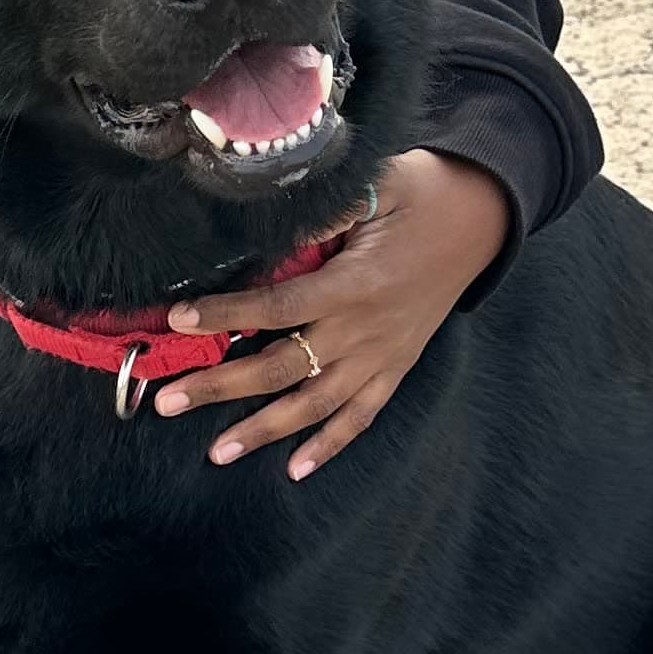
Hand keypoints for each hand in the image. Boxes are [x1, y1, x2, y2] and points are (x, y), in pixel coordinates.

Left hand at [157, 147, 513, 482]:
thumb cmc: (423, 193)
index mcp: (355, 284)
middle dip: (222, 386)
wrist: (483, 219)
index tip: (179, 320)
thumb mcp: (379, 183)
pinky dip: (329, 446)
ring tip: (216, 451)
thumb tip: (270, 228)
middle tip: (169, 400)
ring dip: (264, 430)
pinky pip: (360, 417)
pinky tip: (295, 469)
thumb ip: (325, 212)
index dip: (226, 315)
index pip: (278, 307)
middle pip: (283, 367)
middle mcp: (365, 330)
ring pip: (315, 405)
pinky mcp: (396, 368)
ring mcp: (382, 356)